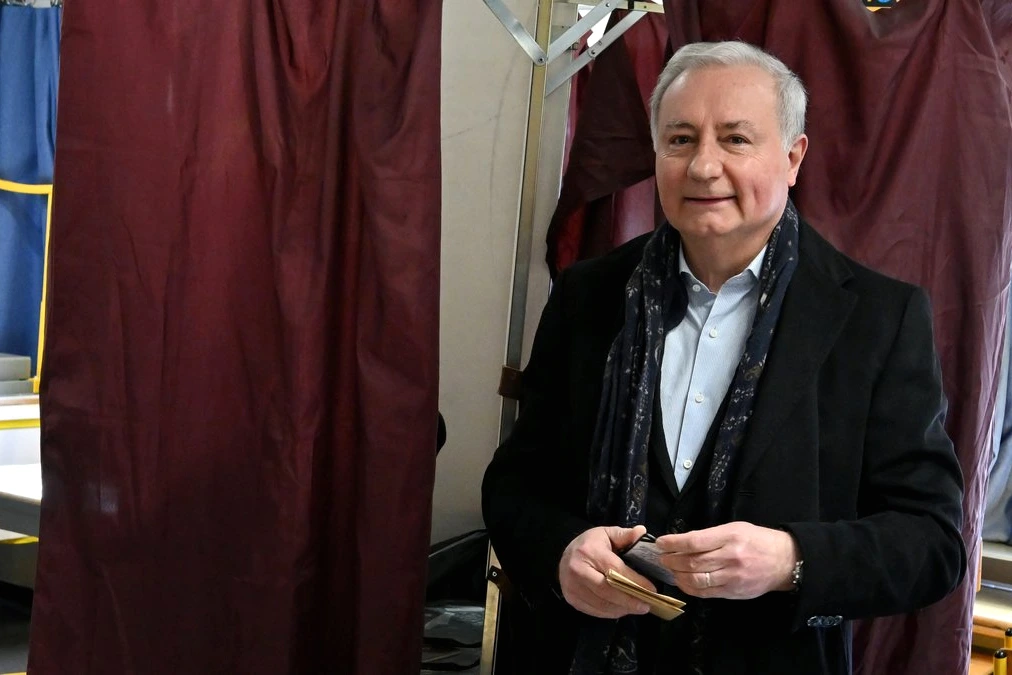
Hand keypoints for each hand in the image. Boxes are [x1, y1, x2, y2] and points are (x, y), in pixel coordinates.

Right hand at [558, 525, 656, 618]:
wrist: (564, 554)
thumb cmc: (590, 544)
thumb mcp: (607, 534)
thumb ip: (625, 535)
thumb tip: (642, 532)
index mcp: (589, 552)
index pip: (614, 570)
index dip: (634, 581)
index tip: (651, 589)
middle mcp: (578, 570)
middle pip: (607, 591)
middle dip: (629, 600)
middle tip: (646, 605)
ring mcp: (572, 587)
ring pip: (601, 604)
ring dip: (622, 608)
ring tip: (637, 608)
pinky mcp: (571, 599)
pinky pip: (594, 611)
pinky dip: (611, 613)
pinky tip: (622, 609)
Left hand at [654, 522, 797, 599]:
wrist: (784, 562)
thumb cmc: (757, 540)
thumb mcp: (735, 528)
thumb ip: (710, 536)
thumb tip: (682, 542)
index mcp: (730, 537)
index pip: (694, 542)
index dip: (673, 543)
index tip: (661, 543)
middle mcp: (731, 558)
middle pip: (692, 563)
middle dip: (671, 560)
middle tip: (662, 557)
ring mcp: (732, 578)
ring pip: (696, 580)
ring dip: (677, 575)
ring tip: (670, 569)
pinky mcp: (733, 593)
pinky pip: (705, 593)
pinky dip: (689, 588)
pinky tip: (682, 581)